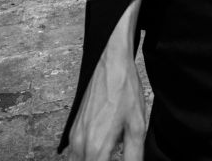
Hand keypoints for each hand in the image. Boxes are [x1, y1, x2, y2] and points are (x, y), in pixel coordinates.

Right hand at [68, 39, 145, 160]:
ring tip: (112, 155)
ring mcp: (75, 137)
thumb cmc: (123, 87)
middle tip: (117, 157)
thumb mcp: (137, 126)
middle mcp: (80, 145)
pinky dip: (88, 157)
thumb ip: (134, 156)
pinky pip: (76, 154)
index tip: (120, 160)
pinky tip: (103, 151)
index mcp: (96, 148)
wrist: (110, 61)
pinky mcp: (74, 129)